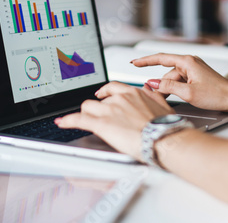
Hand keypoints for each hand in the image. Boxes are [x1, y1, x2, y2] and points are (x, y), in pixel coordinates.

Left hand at [55, 81, 173, 160]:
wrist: (164, 139)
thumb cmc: (165, 127)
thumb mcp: (162, 105)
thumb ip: (152, 95)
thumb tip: (148, 88)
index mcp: (133, 93)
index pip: (112, 87)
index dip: (104, 92)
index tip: (101, 94)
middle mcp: (119, 98)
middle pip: (98, 99)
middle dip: (96, 108)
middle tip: (97, 117)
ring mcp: (109, 110)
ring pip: (87, 107)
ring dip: (85, 114)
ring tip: (85, 122)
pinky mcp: (102, 124)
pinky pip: (79, 119)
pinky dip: (68, 120)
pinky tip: (62, 122)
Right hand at [132, 53, 227, 111]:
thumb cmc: (217, 95)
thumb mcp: (188, 93)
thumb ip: (168, 87)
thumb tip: (152, 83)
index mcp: (187, 62)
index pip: (161, 58)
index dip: (145, 60)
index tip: (134, 62)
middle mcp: (190, 63)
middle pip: (167, 73)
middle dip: (161, 85)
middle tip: (155, 97)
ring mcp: (193, 69)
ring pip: (173, 79)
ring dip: (170, 89)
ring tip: (176, 101)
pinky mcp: (196, 76)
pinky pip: (180, 82)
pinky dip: (177, 89)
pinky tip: (180, 97)